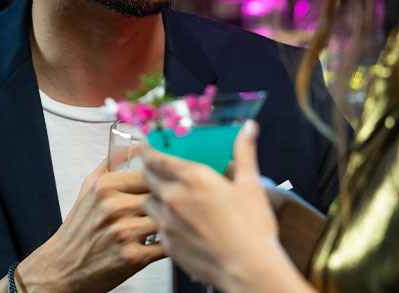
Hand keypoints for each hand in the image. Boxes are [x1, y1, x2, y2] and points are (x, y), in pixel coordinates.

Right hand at [2, 158, 164, 292]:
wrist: (62, 268)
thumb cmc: (78, 229)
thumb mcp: (89, 188)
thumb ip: (111, 164)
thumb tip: (134, 147)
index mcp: (105, 186)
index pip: (149, 173)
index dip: (162, 180)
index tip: (167, 185)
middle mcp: (114, 207)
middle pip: (160, 196)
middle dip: (169, 202)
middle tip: (175, 204)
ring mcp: (123, 232)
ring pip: (165, 219)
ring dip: (171, 222)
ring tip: (172, 223)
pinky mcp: (132, 257)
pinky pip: (165, 245)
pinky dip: (170, 243)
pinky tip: (166, 241)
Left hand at [141, 120, 313, 292]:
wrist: (248, 270)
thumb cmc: (252, 230)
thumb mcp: (251, 184)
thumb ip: (244, 152)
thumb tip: (248, 128)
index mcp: (192, 177)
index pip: (154, 156)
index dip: (147, 148)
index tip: (148, 144)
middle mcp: (173, 197)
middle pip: (146, 175)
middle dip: (150, 168)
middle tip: (160, 167)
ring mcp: (167, 222)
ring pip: (148, 200)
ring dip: (155, 195)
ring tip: (170, 196)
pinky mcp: (167, 243)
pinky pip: (156, 225)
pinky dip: (163, 220)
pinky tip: (179, 222)